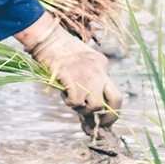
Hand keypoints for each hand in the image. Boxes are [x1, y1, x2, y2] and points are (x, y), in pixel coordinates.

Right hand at [23, 20, 122, 134]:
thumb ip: (87, 81)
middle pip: (116, 100)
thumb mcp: (81, 63)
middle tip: (97, 126)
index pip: (114, 93)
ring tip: (72, 100)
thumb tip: (87, 108)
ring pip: (96, 106)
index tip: (104, 121)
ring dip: (84, 110)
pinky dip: (70, 103)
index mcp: (102, 66)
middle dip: (108, 118)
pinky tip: (65, 94)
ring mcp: (89, 76)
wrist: (49, 38)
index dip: (110, 110)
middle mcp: (100, 72)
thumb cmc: (59, 52)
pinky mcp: (75, 79)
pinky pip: (77, 102)